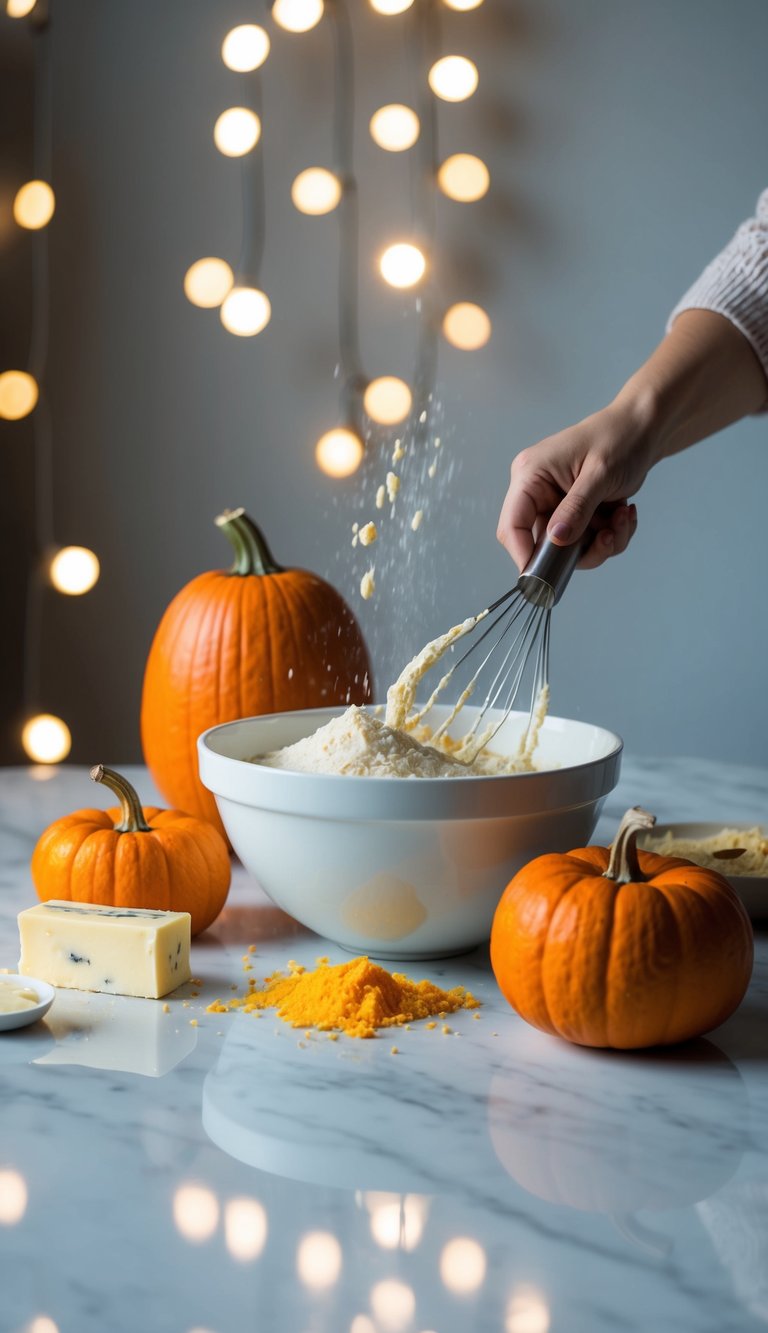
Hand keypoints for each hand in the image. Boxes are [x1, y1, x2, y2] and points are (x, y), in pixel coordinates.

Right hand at [496, 401, 652, 571]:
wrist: (644, 429)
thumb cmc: (619, 438)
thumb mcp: (599, 475)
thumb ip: (576, 509)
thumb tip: (557, 540)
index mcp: (530, 475)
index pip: (513, 525)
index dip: (524, 554)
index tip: (547, 576)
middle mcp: (537, 491)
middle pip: (543, 543)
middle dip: (580, 549)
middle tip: (609, 537)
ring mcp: (556, 503)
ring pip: (569, 547)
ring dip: (601, 542)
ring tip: (622, 518)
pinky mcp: (575, 511)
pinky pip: (586, 539)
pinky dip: (610, 535)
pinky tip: (624, 513)